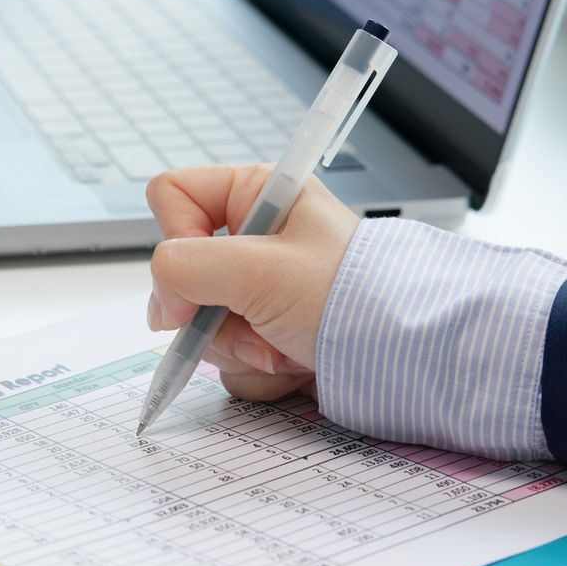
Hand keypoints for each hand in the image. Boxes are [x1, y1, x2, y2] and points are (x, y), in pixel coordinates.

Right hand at [145, 165, 359, 401]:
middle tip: (253, 323)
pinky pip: (229, 357)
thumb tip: (160, 300)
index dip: (175, 238)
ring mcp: (261, 291)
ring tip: (285, 347)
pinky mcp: (270, 334)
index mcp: (259, 195)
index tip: (199, 279)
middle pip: (182, 273)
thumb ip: (184, 268)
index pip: (174, 196)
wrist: (406, 358)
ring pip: (201, 323)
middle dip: (213, 312)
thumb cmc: (352, 296)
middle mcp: (257, 240)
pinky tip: (293, 364)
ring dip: (238, 347)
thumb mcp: (259, 269)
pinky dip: (257, 370)